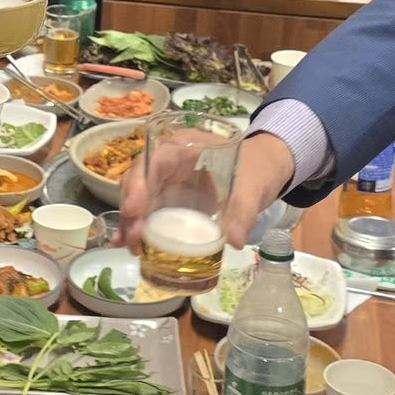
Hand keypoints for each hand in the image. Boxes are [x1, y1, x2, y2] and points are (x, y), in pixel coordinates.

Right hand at [121, 132, 293, 252]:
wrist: (264, 169)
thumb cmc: (256, 168)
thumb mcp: (252, 188)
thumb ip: (243, 212)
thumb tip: (233, 241)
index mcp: (186, 146)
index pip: (154, 160)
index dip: (139, 183)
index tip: (135, 211)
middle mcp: (170, 161)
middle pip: (139, 180)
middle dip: (132, 209)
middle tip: (134, 239)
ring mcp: (168, 180)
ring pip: (139, 196)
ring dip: (131, 221)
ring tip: (130, 247)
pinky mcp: (171, 198)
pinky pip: (150, 210)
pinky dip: (140, 227)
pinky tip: (136, 248)